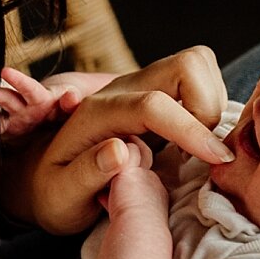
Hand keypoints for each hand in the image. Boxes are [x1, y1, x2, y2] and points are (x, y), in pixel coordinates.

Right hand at [0, 67, 97, 150]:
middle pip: (7, 98)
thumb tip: (70, 96)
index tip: (5, 71)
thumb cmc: (74, 101)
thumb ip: (73, 101)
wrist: (66, 105)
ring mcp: (15, 115)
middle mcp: (24, 103)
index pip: (30, 87)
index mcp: (42, 96)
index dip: (19, 80)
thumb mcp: (79, 101)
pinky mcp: (10, 127)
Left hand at [1, 45, 233, 234]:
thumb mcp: (60, 194)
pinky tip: (197, 143)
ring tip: (198, 148)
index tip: (215, 159)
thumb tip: (122, 150)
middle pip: (187, 64)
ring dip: (212, 106)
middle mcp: (123, 91)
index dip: (190, 129)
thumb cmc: (52, 193)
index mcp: (98, 113)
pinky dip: (210, 109)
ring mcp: (141, 90)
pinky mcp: (155, 98)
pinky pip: (199, 84)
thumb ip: (87, 173)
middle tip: (203, 150)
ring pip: (199, 68)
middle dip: (209, 105)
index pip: (153, 105)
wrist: (44, 180)